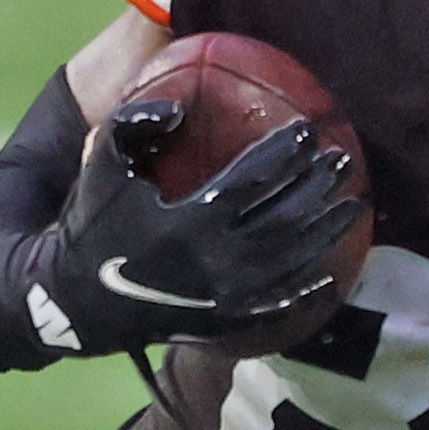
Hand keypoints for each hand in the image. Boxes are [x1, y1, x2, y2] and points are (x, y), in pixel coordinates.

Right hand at [31, 106, 360, 353]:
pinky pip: (277, 306)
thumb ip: (134, 124)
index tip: (308, 130)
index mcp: (188, 218)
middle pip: (283, 218)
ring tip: (353, 204)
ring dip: (325, 232)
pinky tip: (332, 274)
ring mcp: (225, 295)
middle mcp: (215, 260)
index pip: (252, 178)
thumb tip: (180, 107)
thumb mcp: (102, 164)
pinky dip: (307, 291)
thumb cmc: (92, 222)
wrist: (75, 299)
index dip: (284, 152)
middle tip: (341, 161)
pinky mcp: (225, 322)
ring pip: (291, 261)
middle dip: (316, 186)